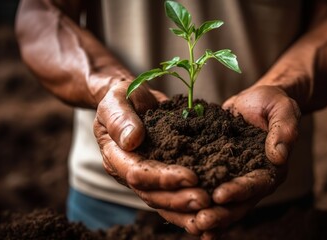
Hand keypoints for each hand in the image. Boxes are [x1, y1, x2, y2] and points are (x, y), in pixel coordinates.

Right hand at [93, 80, 209, 214]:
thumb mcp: (116, 100)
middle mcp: (129, 173)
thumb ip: (120, 118)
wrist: (133, 99)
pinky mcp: (162, 176)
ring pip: (164, 201)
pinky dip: (191, 204)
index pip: (138, 174)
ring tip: (211, 210)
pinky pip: (175, 193)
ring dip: (187, 208)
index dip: (163, 178)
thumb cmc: (122, 97)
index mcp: (115, 156)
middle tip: (207, 201)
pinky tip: (211, 208)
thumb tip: (132, 140)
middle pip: (152, 195)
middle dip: (179, 199)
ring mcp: (147, 177)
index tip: (191, 176)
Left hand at [191, 85, 300, 238]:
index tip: (220, 196)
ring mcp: (235, 177)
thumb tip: (279, 156)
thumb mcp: (282, 109)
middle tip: (200, 221)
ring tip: (189, 224)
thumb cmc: (271, 102)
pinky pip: (207, 187)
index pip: (256, 184)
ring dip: (207, 213)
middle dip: (220, 214)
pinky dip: (196, 199)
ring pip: (222, 203)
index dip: (239, 191)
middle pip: (238, 203)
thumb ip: (284, 130)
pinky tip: (179, 208)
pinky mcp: (218, 171)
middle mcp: (253, 179)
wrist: (254, 100)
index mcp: (271, 168)